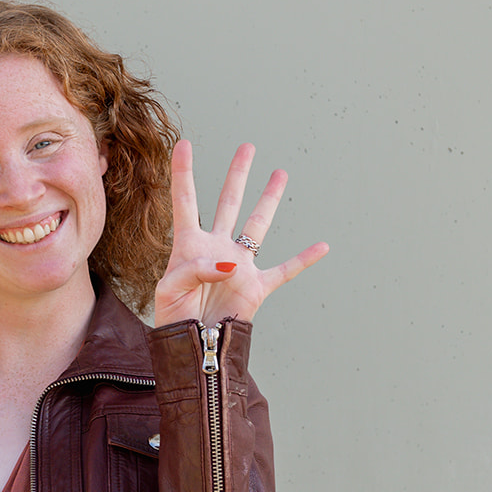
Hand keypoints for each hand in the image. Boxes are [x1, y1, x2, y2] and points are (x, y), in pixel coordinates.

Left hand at [153, 140, 328, 327]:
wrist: (194, 347)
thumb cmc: (174, 318)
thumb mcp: (169, 289)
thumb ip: (193, 269)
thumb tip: (229, 263)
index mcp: (188, 245)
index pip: (185, 201)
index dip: (183, 172)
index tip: (184, 144)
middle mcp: (217, 248)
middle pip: (228, 202)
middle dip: (238, 175)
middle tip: (247, 147)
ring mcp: (239, 265)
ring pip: (258, 225)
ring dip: (269, 200)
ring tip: (280, 173)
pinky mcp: (257, 286)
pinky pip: (285, 270)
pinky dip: (304, 259)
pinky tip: (322, 246)